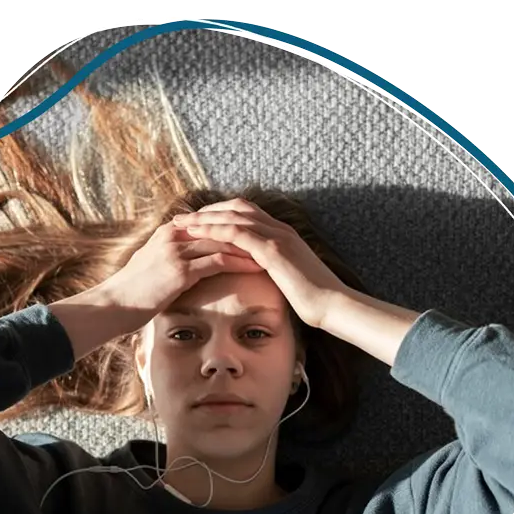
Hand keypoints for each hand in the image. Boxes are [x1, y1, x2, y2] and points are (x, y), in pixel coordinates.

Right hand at [98, 217, 264, 333]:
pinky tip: (257, 268)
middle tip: (272, 238)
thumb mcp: (151, 266)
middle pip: (220, 227)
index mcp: (169, 232)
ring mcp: (176, 251)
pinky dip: (240, 263)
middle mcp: (174, 236)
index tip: (258, 231)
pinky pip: (218, 261)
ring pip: (223, 241)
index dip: (235, 225)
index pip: (210, 221)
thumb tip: (188, 265)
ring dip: (249, 246)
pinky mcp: (180, 270)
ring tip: (271, 252)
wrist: (112, 305)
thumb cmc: (131, 292)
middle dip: (248, 232)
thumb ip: (170, 258)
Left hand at [172, 198, 346, 328]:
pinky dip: (215, 230)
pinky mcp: (273, 250)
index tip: (198, 220)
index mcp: (283, 234)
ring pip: (234, 217)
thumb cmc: (313, 299)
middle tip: (183, 216)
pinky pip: (238, 233)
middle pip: (237, 208)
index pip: (246, 213)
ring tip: (181, 223)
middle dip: (208, 211)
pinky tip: (197, 233)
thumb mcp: (289, 278)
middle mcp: (279, 229)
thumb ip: (275, 269)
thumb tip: (260, 275)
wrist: (332, 305)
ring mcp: (277, 236)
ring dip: (205, 218)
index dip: (220, 214)